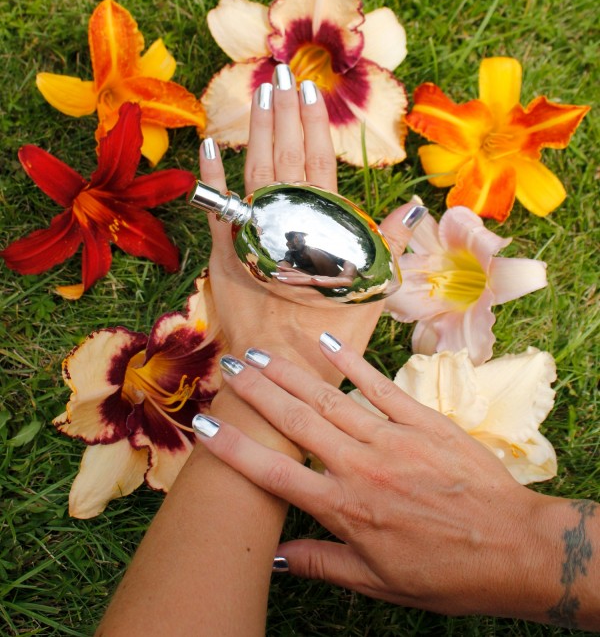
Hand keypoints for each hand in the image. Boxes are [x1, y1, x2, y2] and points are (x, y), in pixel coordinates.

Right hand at [194, 335, 557, 620]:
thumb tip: (277, 555)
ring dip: (291, 374)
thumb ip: (323, 563)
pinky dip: (351, 363)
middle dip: (258, 393)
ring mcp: (392, 438)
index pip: (275, 475)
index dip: (234, 450)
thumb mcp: (378, 583)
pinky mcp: (422, 420)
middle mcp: (361, 466)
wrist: (514, 548)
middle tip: (230, 368)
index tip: (204, 426)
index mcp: (346, 510)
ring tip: (261, 353)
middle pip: (296, 423)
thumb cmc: (445, 572)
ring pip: (329, 399)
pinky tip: (325, 343)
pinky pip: (380, 387)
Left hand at [198, 67, 420, 384]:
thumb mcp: (371, 291)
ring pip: (254, 171)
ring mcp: (251, 235)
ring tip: (259, 94)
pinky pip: (216, 207)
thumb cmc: (330, 335)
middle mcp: (285, 222)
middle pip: (285, 157)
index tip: (310, 91)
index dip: (314, 125)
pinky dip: (211, 176)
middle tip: (280, 73)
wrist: (280, 367)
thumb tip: (413, 206)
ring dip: (257, 131)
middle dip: (283, 113)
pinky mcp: (224, 252)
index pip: (318, 163)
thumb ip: (390, 245)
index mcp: (321, 227)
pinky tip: (209, 143)